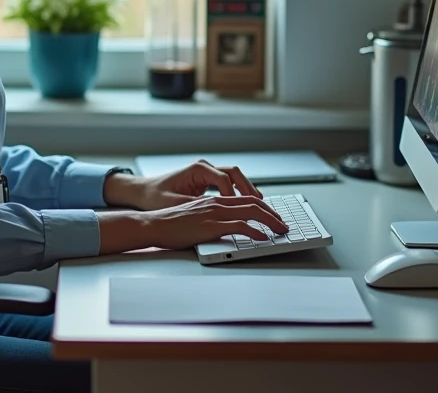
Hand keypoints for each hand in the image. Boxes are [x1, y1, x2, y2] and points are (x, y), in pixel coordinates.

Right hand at [97, 196, 288, 253]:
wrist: (153, 225)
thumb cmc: (170, 225)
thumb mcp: (195, 217)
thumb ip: (212, 219)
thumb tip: (228, 229)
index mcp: (214, 200)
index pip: (246, 200)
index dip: (264, 208)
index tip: (274, 217)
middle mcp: (217, 202)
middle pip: (253, 204)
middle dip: (272, 214)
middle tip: (284, 225)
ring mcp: (214, 213)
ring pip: (251, 212)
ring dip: (270, 221)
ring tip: (280, 231)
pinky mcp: (210, 225)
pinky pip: (239, 226)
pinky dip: (255, 231)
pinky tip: (263, 238)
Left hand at [103, 160, 263, 210]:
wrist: (143, 191)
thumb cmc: (155, 197)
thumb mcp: (174, 204)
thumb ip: (195, 207)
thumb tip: (214, 214)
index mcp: (197, 169)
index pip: (223, 179)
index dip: (233, 195)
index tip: (240, 209)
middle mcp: (205, 168)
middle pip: (234, 173)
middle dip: (249, 189)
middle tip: (261, 204)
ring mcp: (207, 173)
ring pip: (234, 177)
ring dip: (247, 190)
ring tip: (261, 205)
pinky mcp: (207, 181)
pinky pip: (229, 184)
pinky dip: (239, 193)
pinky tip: (248, 205)